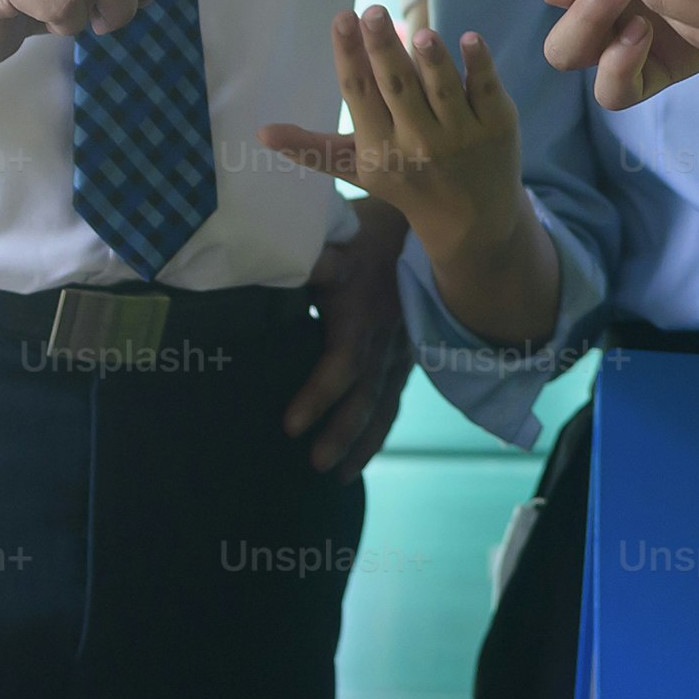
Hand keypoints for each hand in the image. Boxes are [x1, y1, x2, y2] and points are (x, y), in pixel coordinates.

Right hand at [259, 8, 525, 249]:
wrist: (472, 222)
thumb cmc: (406, 182)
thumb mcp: (359, 169)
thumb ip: (313, 147)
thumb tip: (261, 133)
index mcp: (379, 147)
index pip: (359, 94)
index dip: (349, 56)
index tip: (342, 18)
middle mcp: (418, 142)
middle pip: (397, 88)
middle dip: (383, 50)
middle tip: (373, 12)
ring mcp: (461, 134)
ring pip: (442, 90)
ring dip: (431, 61)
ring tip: (418, 32)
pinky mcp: (498, 125)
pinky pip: (486, 90)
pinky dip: (479, 65)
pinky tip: (470, 38)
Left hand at [281, 195, 412, 475]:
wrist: (423, 222)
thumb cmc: (367, 229)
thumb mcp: (335, 235)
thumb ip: (311, 256)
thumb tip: (275, 260)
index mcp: (362, 312)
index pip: (342, 364)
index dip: (318, 397)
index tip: (290, 426)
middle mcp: (385, 338)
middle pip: (365, 396)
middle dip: (342, 434)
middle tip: (315, 464)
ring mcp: (401, 348)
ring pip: (384, 404)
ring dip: (363, 442)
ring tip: (337, 476)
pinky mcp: (407, 353)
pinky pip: (394, 398)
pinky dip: (378, 430)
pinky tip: (359, 457)